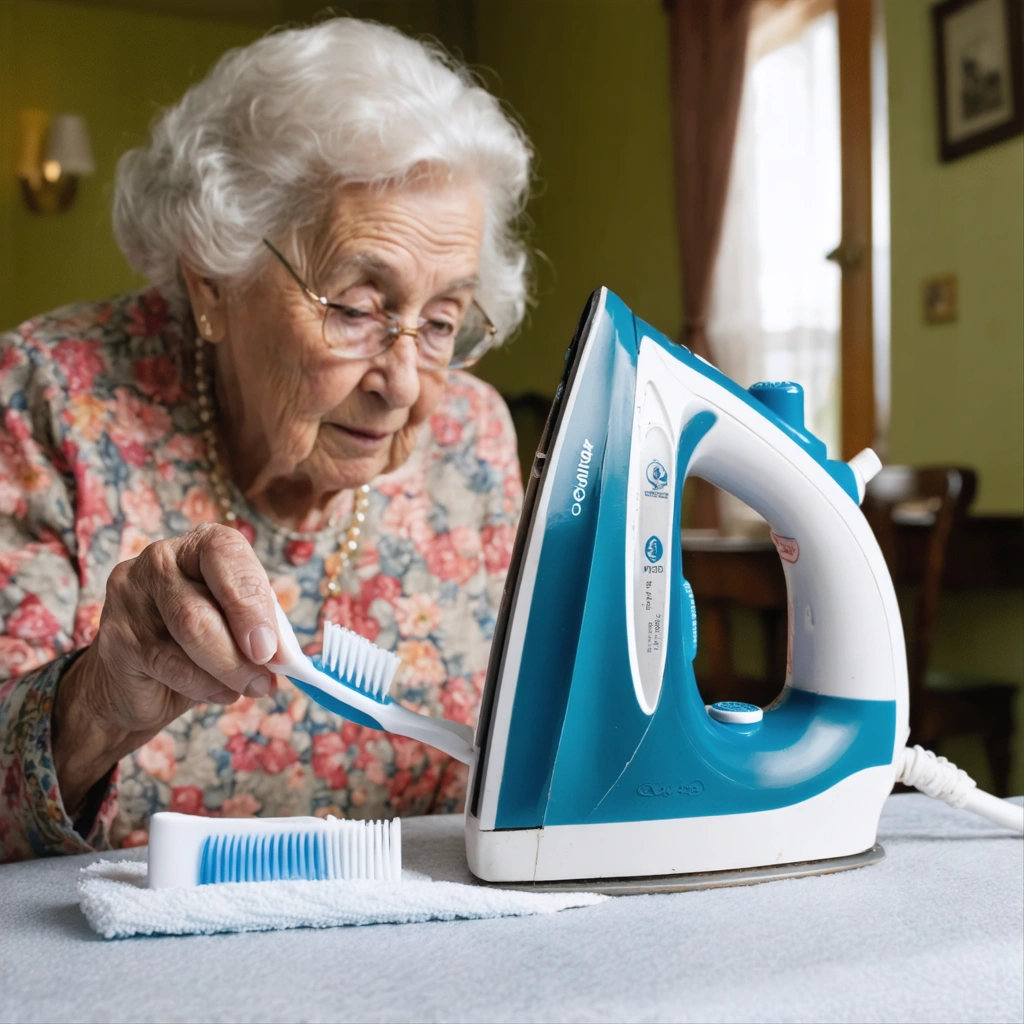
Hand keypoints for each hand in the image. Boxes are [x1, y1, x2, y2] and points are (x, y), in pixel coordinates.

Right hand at [53, 523, 279, 818]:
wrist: (138, 679)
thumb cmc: (202, 641)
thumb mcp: (239, 625)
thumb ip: (261, 628)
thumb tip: (283, 654)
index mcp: (202, 545)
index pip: (226, 554)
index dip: (251, 601)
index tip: (272, 648)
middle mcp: (162, 559)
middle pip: (202, 605)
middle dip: (241, 648)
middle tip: (268, 677)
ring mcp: (131, 595)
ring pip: (188, 634)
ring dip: (229, 670)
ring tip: (252, 687)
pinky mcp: (115, 635)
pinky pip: (167, 663)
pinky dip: (204, 685)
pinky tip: (222, 692)